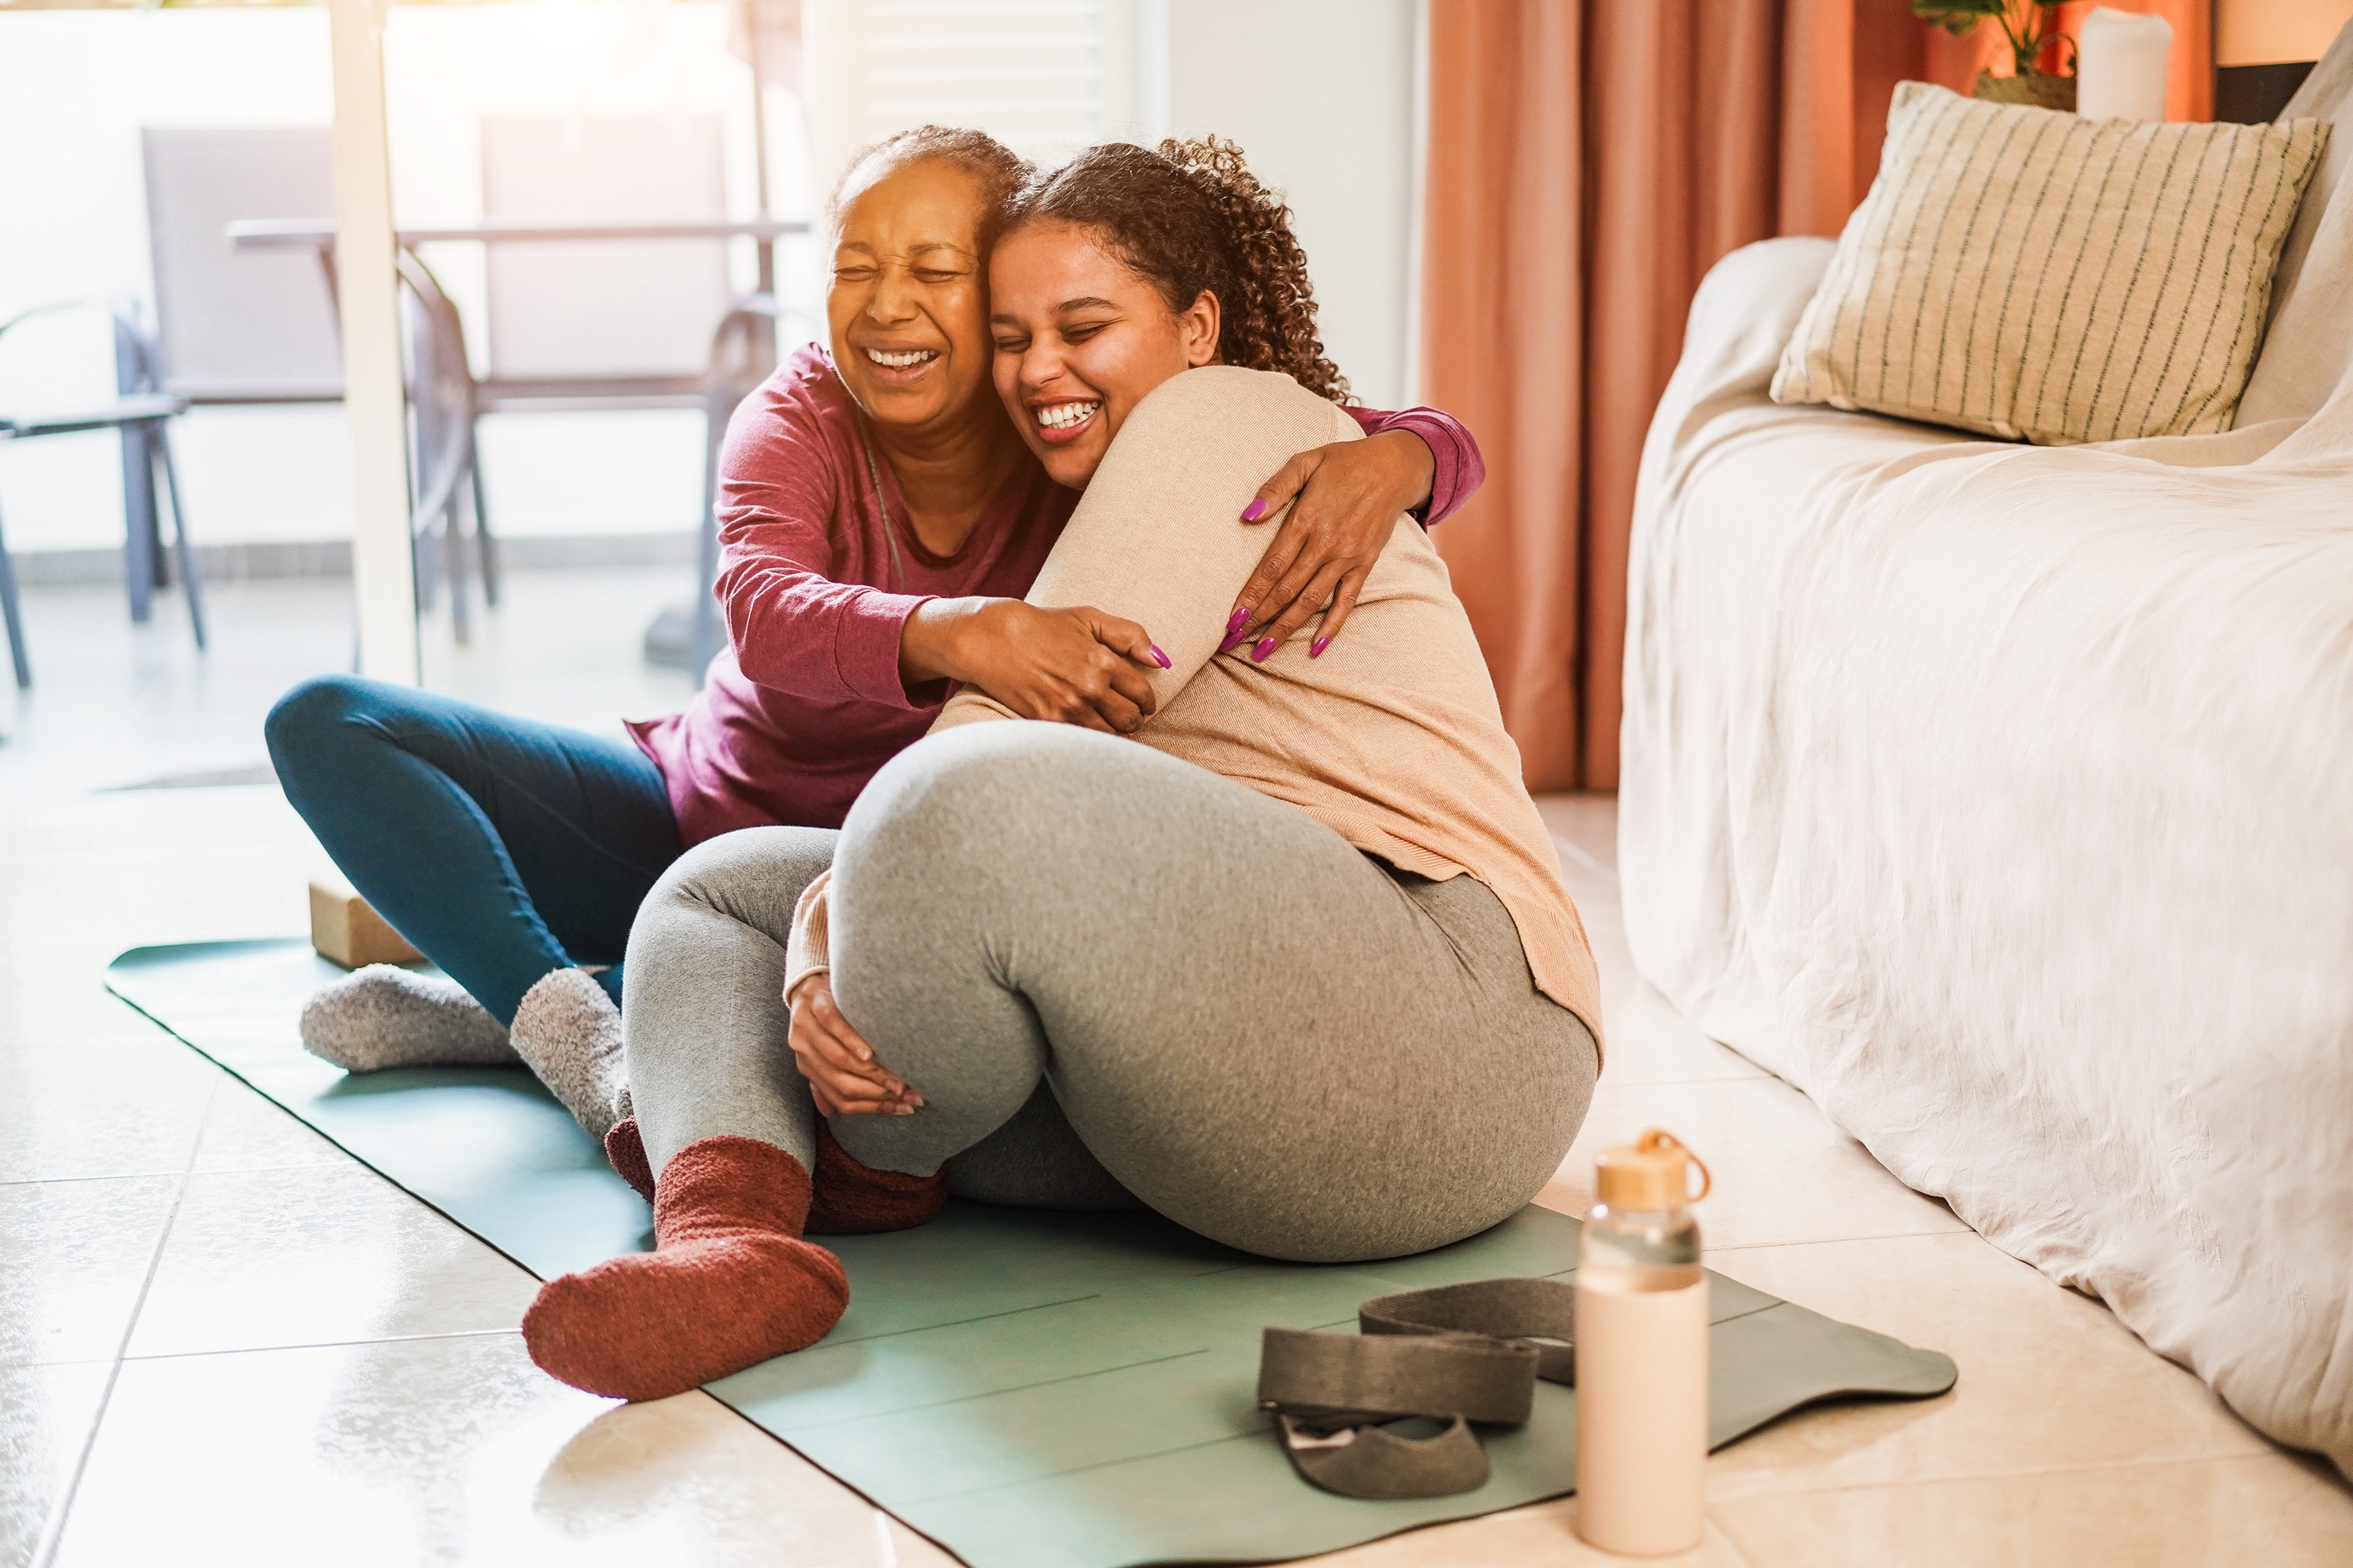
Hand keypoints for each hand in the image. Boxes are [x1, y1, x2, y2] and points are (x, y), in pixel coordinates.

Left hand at [788, 973, 921, 1116]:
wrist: (808, 980)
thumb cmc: (823, 1018)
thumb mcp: (821, 1050)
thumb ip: (824, 1081)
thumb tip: (831, 1114)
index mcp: (808, 1068)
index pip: (842, 1100)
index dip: (875, 1108)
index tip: (905, 1109)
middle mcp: (803, 1053)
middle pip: (843, 1084)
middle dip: (880, 1094)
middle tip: (911, 1096)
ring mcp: (806, 1029)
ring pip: (840, 1061)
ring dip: (872, 1073)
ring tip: (899, 1080)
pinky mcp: (814, 1005)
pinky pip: (833, 1026)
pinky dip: (852, 1042)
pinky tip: (869, 1053)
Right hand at [905, 597, 1168, 732]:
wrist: (993, 639)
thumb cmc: (1043, 626)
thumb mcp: (1088, 618)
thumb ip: (1130, 635)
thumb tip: (1161, 660)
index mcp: (1103, 661)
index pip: (1141, 693)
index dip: (1147, 701)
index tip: (1145, 704)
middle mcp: (1090, 687)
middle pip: (1129, 719)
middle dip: (1135, 719)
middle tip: (1131, 718)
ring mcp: (1068, 707)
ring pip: (1109, 735)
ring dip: (1116, 733)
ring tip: (1113, 727)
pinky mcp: (1048, 721)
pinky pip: (1082, 740)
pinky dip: (1091, 739)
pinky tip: (1089, 732)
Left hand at [1229, 429, 1435, 659]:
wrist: (1395, 467)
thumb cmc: (1344, 462)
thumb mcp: (1306, 462)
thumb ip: (1275, 488)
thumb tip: (1246, 516)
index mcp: (1306, 518)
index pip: (1271, 566)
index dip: (1250, 595)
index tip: (1230, 618)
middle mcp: (1326, 543)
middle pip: (1286, 590)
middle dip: (1258, 619)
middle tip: (1233, 642)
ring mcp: (1347, 557)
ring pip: (1311, 601)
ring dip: (1286, 629)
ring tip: (1263, 651)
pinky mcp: (1365, 564)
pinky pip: (1346, 601)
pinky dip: (1332, 626)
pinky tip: (1315, 647)